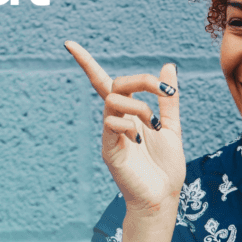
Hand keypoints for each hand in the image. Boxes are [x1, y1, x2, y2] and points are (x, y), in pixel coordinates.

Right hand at [65, 41, 185, 217]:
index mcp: (129, 114)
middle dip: (141, 80)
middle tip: (163, 91)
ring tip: (154, 125)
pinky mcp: (109, 151)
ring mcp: (110, 135)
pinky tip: (141, 140)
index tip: (68, 43)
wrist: (164, 197)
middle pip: (114, 85)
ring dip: (139, 105)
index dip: (86, 63)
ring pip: (113, 101)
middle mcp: (116, 121)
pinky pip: (111, 124)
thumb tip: (168, 66)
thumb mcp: (172, 126)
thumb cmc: (166, 167)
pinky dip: (128, 124)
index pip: (103, 82)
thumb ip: (168, 98)